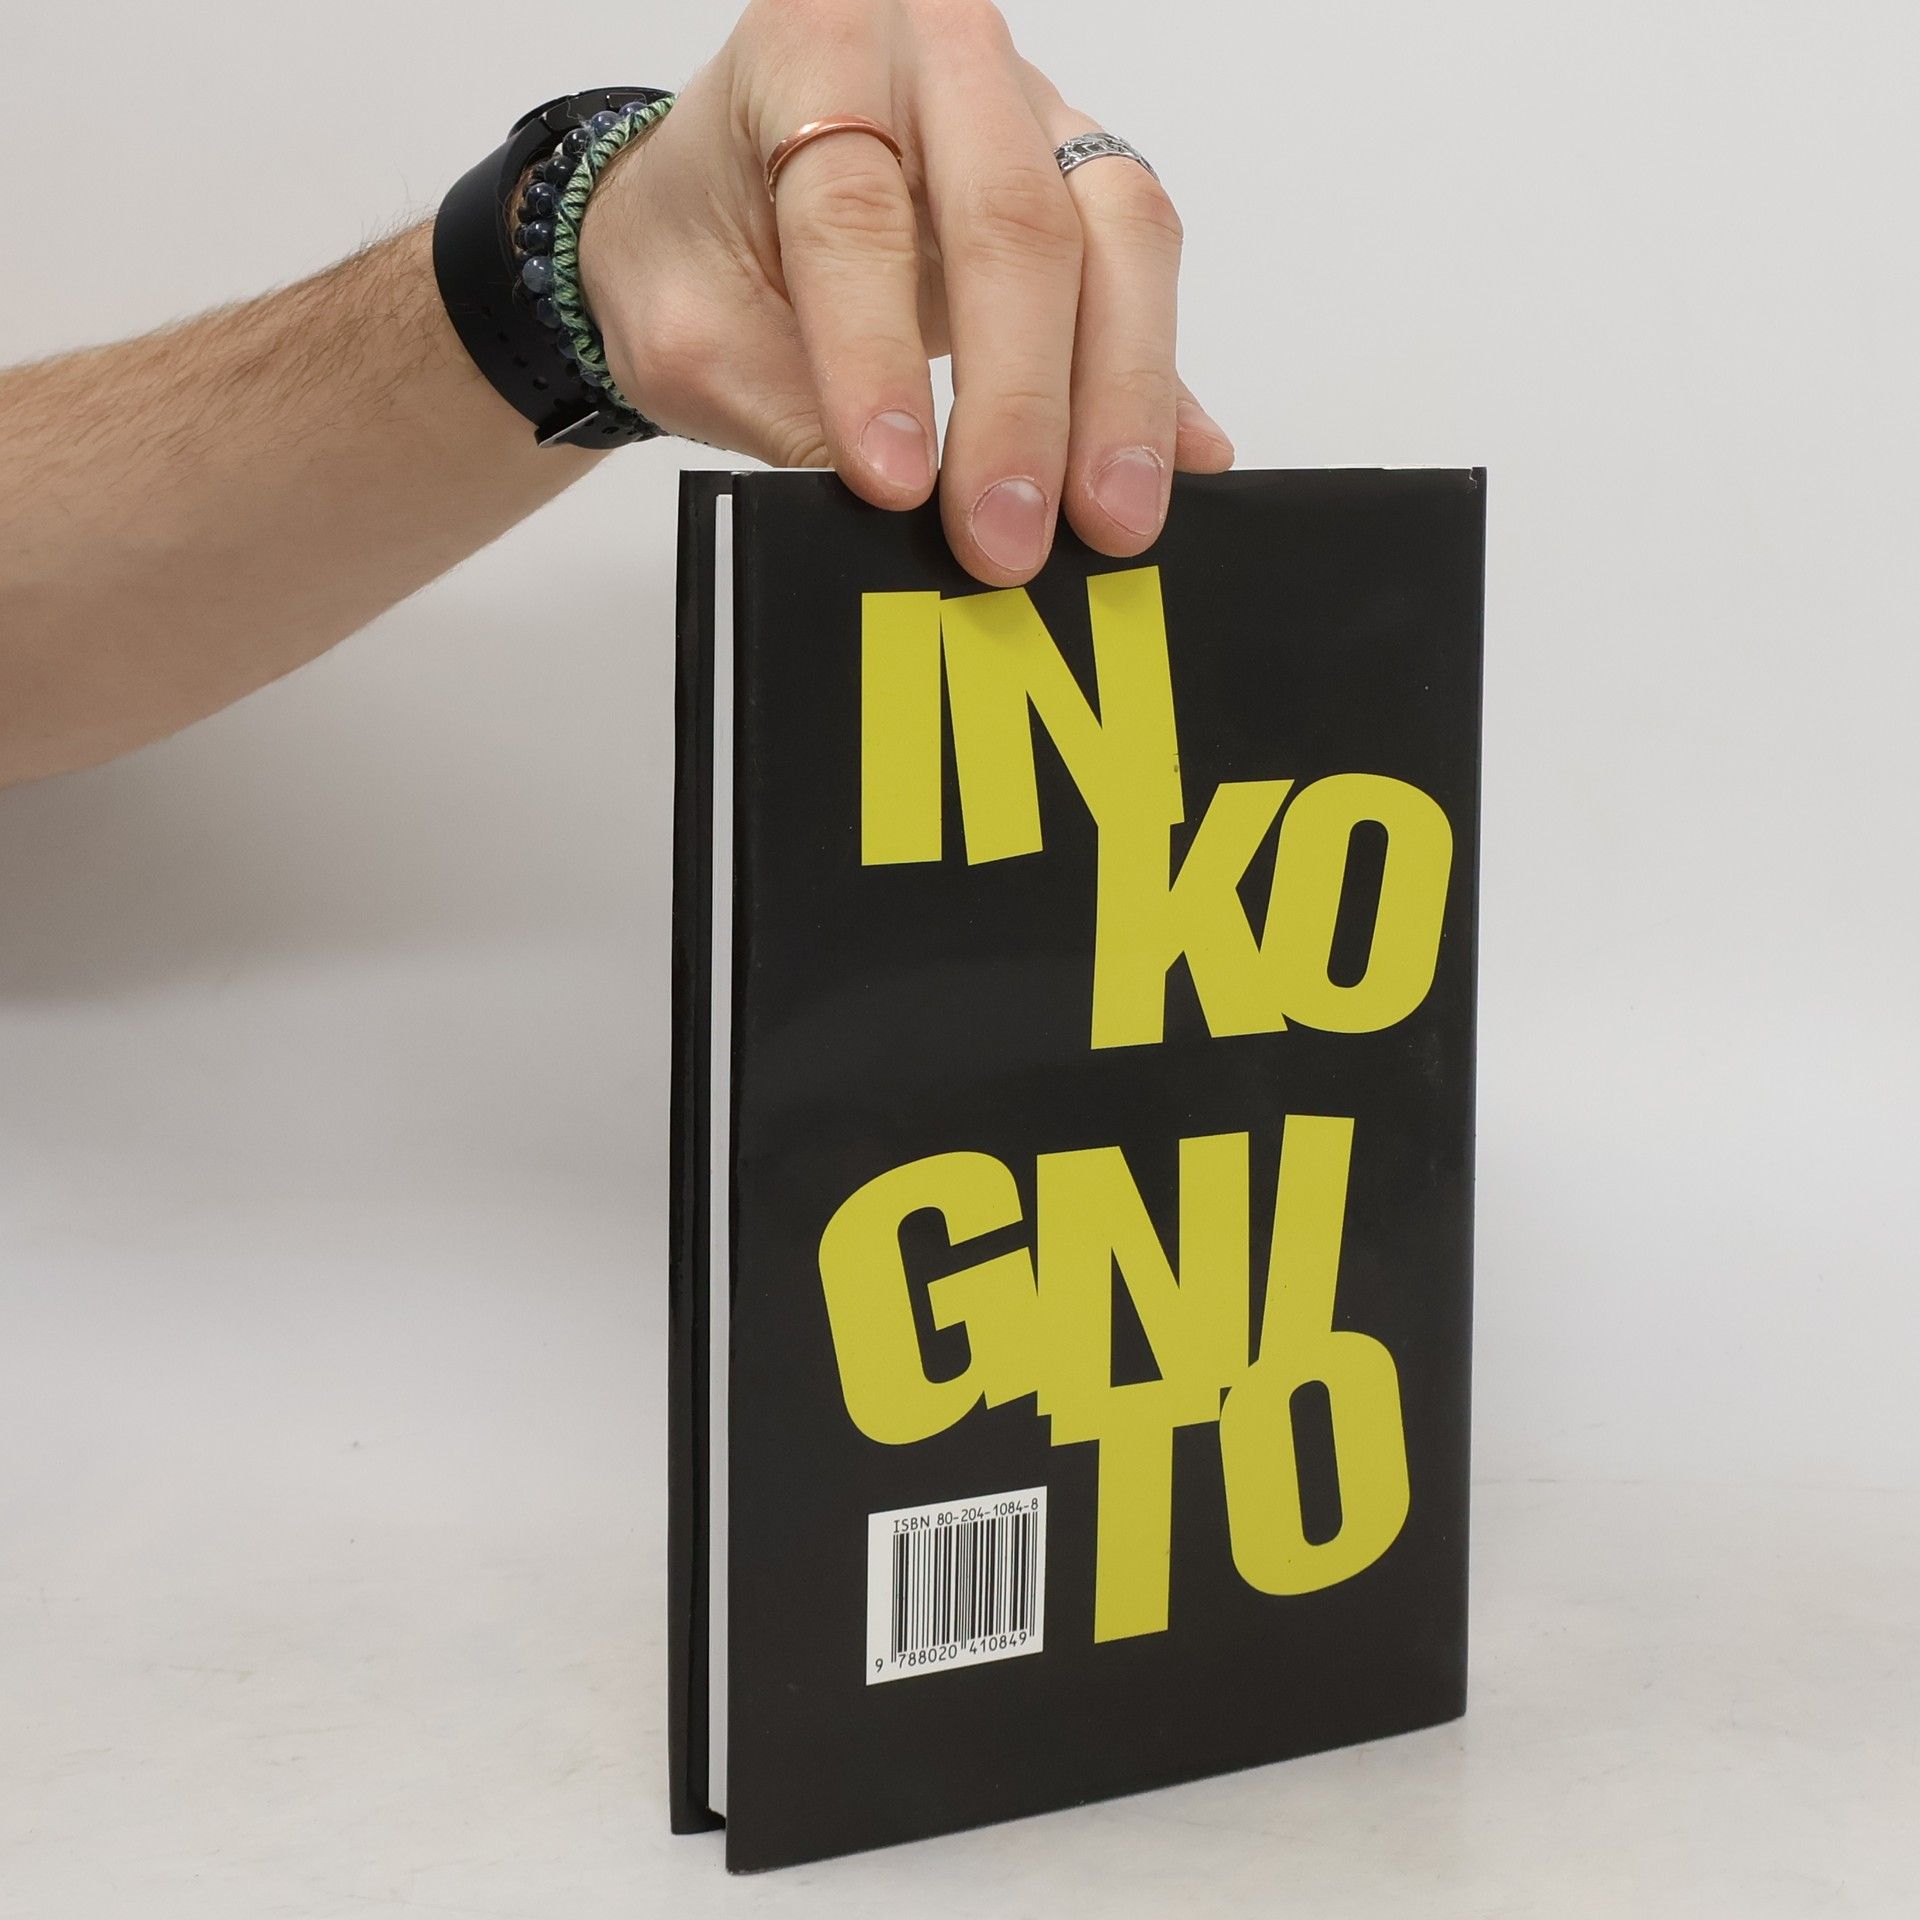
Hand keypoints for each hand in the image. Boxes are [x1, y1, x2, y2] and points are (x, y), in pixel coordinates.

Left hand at [579, 0, 1233, 585]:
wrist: (714, 208)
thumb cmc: (699, 251)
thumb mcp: (697, 339)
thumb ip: (793, 422)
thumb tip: (907, 531)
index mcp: (813, 52)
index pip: (856, 212)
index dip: (878, 357)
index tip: (895, 485)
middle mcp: (939, 56)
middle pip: (1014, 219)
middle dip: (1021, 400)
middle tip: (1007, 535)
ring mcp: (1033, 111)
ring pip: (1117, 231)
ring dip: (1120, 394)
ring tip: (1110, 518)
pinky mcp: (1090, 179)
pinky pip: (1145, 273)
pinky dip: (1158, 382)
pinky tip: (1179, 460)